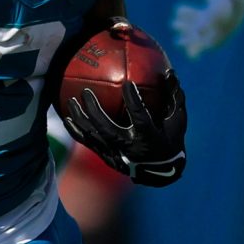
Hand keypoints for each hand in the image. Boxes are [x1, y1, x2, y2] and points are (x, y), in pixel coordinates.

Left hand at [63, 76, 186, 186]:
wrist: (161, 172)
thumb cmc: (171, 139)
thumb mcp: (178, 120)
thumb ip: (174, 96)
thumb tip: (168, 71)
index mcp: (149, 138)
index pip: (140, 118)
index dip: (134, 101)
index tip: (127, 83)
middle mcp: (130, 148)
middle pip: (108, 129)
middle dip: (95, 110)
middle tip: (85, 91)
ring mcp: (116, 155)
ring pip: (94, 136)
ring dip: (81, 119)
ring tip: (70, 101)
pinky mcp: (107, 158)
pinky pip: (88, 143)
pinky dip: (76, 131)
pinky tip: (66, 118)